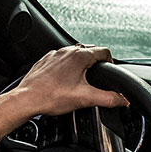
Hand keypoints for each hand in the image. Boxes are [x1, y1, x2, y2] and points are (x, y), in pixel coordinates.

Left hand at [0, 45, 130, 138]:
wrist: (26, 99)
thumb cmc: (51, 97)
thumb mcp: (85, 98)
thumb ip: (108, 98)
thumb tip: (123, 100)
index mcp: (79, 56)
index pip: (104, 52)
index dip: (111, 63)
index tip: (110, 73)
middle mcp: (67, 51)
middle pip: (90, 51)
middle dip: (97, 62)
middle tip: (98, 78)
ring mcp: (55, 55)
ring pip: (74, 54)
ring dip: (81, 63)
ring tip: (82, 79)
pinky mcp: (45, 60)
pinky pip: (61, 59)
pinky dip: (67, 66)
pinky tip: (65, 80)